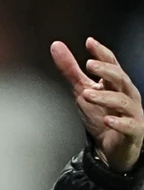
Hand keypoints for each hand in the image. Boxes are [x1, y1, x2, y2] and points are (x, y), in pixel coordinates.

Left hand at [51, 37, 142, 172]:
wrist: (110, 147)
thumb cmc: (99, 115)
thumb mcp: (82, 90)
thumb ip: (70, 70)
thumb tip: (56, 45)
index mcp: (115, 83)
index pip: (111, 64)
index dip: (102, 53)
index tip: (89, 42)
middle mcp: (126, 94)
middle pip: (120, 78)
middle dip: (106, 70)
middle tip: (89, 65)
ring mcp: (132, 112)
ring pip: (123, 101)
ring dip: (105, 96)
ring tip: (87, 94)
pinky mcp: (133, 131)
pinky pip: (129, 125)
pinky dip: (119, 122)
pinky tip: (107, 119)